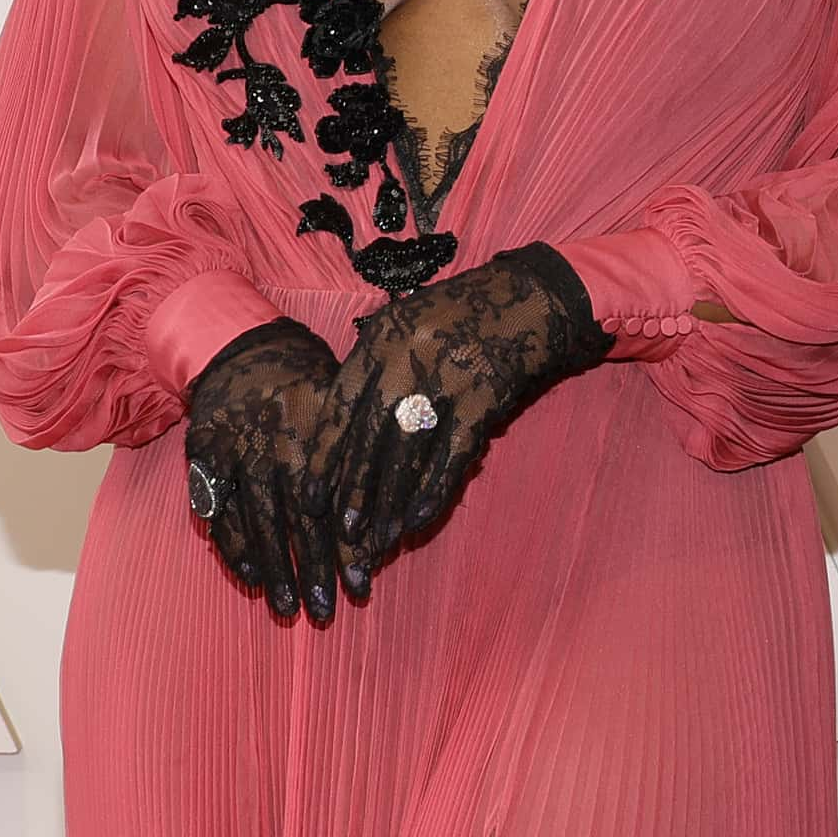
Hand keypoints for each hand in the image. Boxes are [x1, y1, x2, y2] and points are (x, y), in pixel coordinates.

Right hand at [179, 317, 352, 622]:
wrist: (239, 342)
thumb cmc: (304, 377)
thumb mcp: (340, 399)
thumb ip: (357, 452)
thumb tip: (392, 511)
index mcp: (314, 433)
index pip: (334, 503)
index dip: (347, 548)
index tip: (362, 585)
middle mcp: (274, 444)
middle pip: (295, 521)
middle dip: (311, 571)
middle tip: (324, 612)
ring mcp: (235, 451)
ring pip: (256, 521)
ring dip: (272, 569)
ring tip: (287, 607)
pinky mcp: (204, 455)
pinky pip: (217, 509)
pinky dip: (232, 545)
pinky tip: (249, 575)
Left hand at [321, 243, 613, 594]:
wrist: (529, 297)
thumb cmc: (458, 316)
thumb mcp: (404, 326)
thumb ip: (372, 370)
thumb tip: (336, 434)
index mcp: (380, 340)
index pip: (341, 407)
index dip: (323, 457)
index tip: (308, 499)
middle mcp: (408, 357)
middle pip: (372, 436)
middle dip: (355, 491)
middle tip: (343, 534)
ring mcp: (448, 376)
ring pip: (409, 451)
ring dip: (392, 501)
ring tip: (379, 539)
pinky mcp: (485, 396)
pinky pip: (454, 453)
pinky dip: (435, 489)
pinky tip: (420, 519)